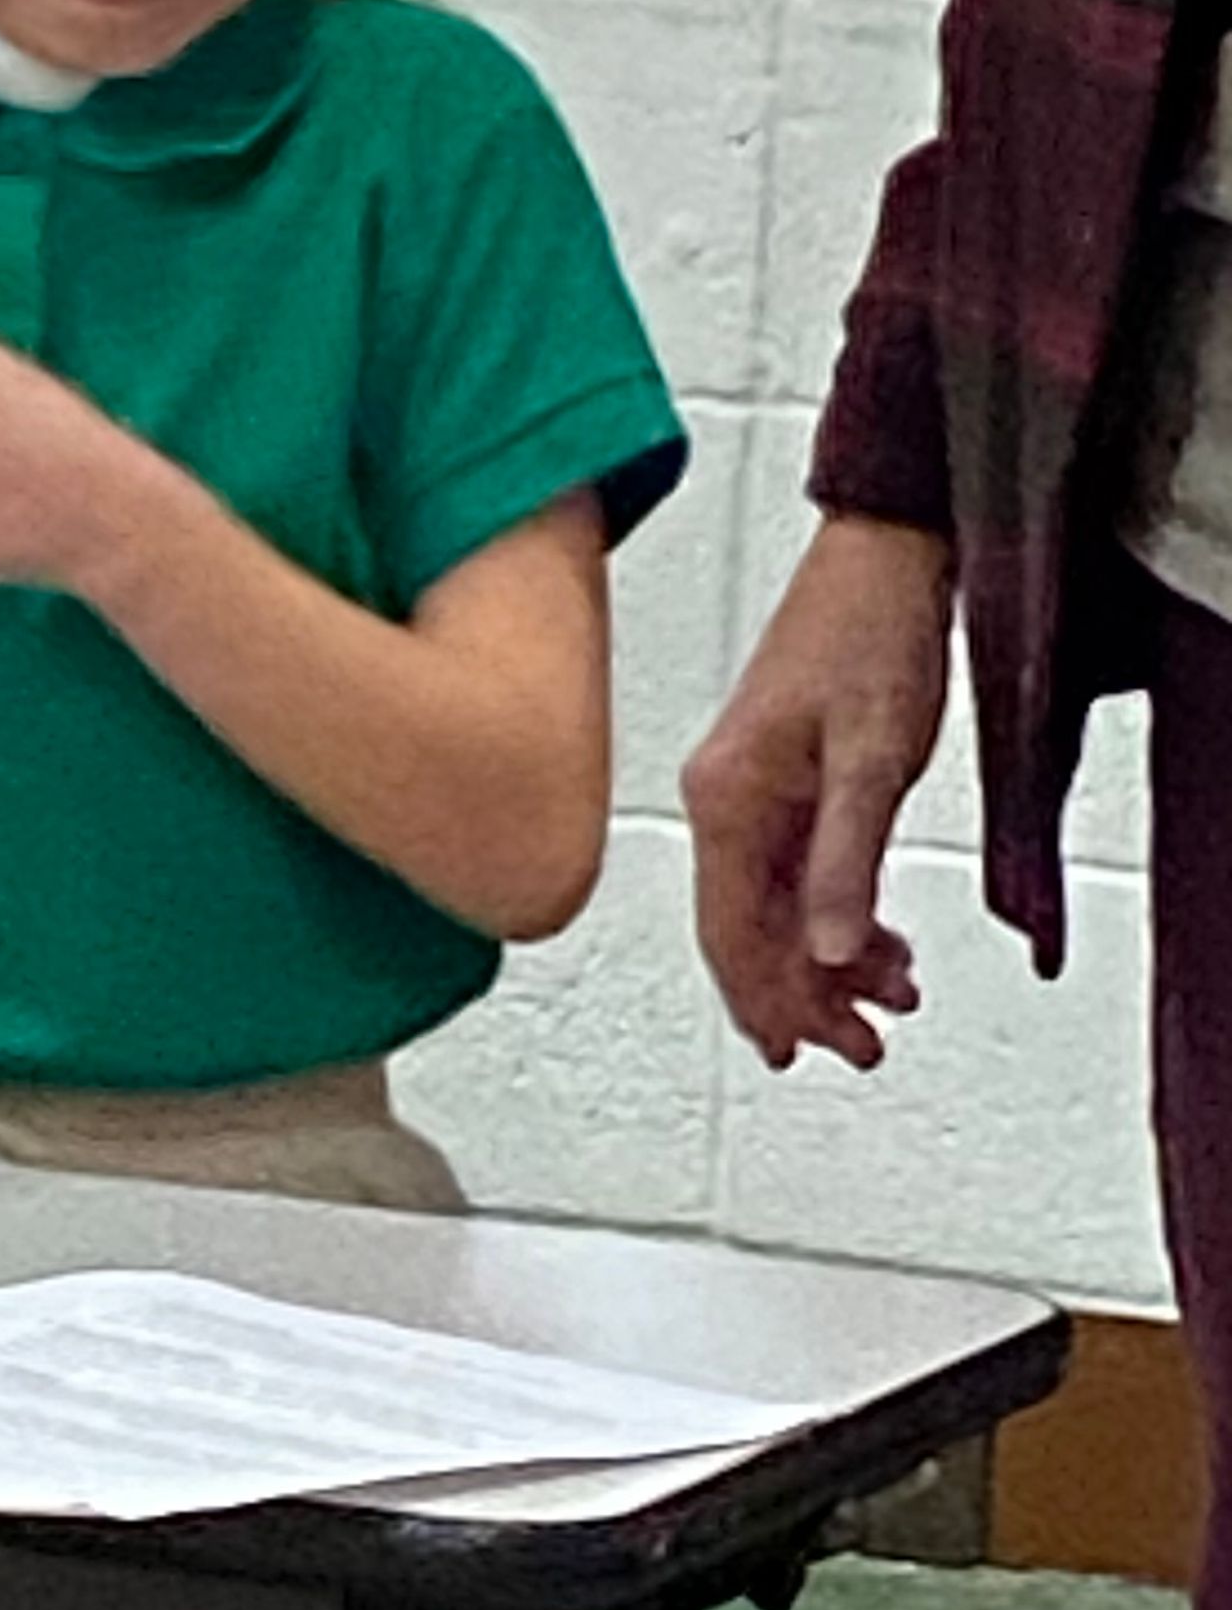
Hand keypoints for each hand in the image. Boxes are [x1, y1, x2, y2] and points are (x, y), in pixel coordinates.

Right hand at [681, 515, 952, 1070]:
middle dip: (804, 999)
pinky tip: (877, 941)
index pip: (729, 932)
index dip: (762, 1002)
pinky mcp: (781, 781)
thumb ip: (846, 863)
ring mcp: (749, 794)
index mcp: (725, 802)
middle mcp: (722, 803)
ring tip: (887, 1001)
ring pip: (777, 910)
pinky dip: (836, 917)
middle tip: (860, 1048)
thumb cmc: (868, 633)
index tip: (793, 1053)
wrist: (883, 556)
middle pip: (749, 933)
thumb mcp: (873, 760)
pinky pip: (796, 875)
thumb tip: (825, 955)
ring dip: (829, 963)